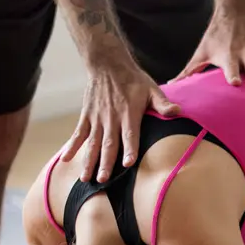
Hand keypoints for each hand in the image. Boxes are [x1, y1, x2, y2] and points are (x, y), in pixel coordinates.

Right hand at [62, 52, 179, 183]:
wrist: (108, 64)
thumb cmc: (133, 80)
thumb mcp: (152, 89)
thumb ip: (163, 103)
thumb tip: (178, 111)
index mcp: (129, 114)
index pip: (130, 135)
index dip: (129, 148)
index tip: (128, 163)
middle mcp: (111, 118)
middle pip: (108, 144)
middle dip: (105, 163)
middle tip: (103, 180)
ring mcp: (97, 118)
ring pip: (92, 143)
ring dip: (89, 161)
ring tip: (86, 179)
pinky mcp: (87, 116)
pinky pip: (78, 134)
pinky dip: (72, 147)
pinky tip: (66, 160)